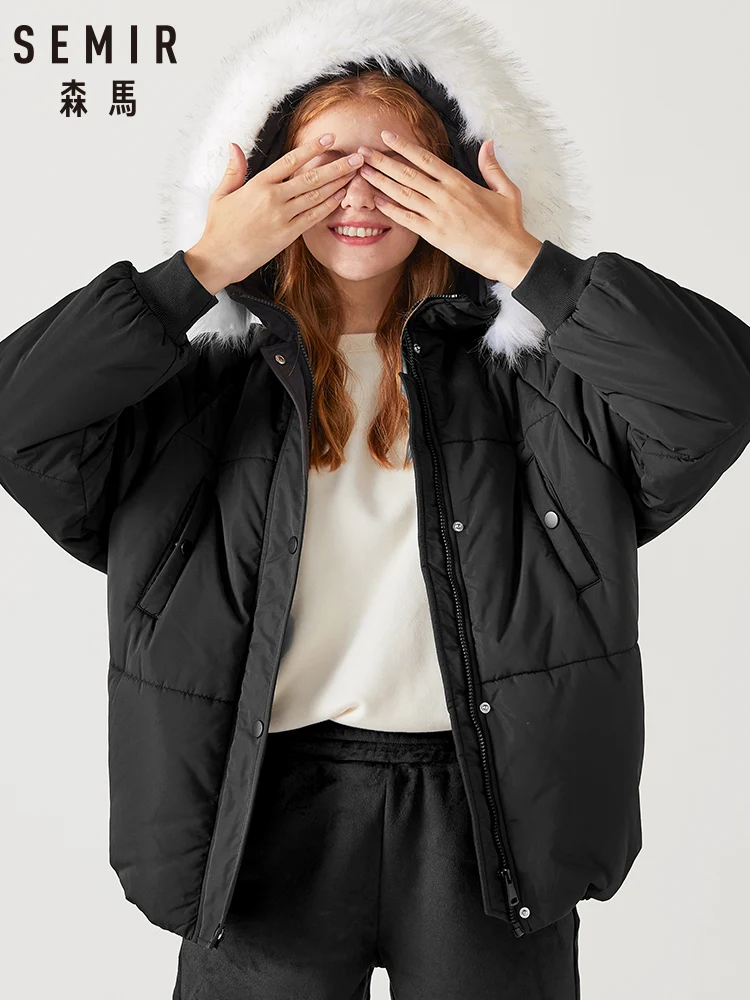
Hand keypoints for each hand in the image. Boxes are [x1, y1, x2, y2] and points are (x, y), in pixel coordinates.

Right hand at [184, 134, 363, 294]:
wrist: (219, 258)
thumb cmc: (219, 227)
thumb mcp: (222, 194)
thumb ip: (233, 170)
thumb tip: (235, 146)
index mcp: (258, 184)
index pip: (291, 160)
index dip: (312, 148)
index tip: (330, 139)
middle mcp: (273, 197)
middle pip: (311, 177)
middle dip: (337, 165)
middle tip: (357, 156)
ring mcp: (282, 217)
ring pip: (316, 195)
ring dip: (338, 183)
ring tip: (355, 173)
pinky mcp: (287, 235)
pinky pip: (313, 217)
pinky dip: (329, 205)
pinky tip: (341, 196)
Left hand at [356, 131, 542, 288]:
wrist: (509, 253)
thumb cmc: (508, 224)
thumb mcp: (506, 190)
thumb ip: (492, 167)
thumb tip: (488, 144)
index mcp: (460, 182)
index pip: (426, 159)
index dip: (404, 146)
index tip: (387, 137)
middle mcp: (445, 195)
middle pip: (408, 173)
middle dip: (382, 161)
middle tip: (363, 152)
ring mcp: (439, 215)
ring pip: (404, 194)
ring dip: (381, 182)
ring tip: (363, 172)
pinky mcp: (435, 235)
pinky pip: (408, 220)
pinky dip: (391, 210)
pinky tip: (377, 202)